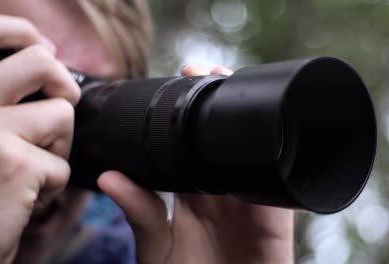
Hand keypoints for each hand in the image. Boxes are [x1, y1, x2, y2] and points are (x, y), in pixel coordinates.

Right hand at [0, 14, 79, 262]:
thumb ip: (2, 100)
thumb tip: (46, 58)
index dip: (24, 33)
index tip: (45, 49)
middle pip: (41, 62)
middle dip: (61, 90)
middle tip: (56, 113)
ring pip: (61, 115)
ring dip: (55, 148)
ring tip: (27, 172)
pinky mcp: (11, 163)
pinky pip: (61, 164)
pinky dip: (52, 186)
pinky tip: (21, 199)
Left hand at [98, 65, 293, 263]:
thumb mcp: (156, 249)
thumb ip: (139, 213)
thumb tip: (110, 177)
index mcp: (193, 193)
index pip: (191, 145)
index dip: (189, 114)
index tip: (182, 80)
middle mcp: (222, 189)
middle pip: (223, 137)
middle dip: (220, 101)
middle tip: (209, 70)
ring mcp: (249, 197)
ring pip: (252, 147)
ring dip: (248, 116)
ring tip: (235, 82)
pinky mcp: (276, 212)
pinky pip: (278, 177)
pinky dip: (277, 153)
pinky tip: (268, 126)